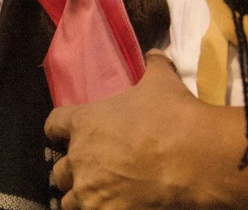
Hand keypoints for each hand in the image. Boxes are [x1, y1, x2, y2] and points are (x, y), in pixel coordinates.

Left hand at [45, 51, 229, 209]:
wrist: (194, 157)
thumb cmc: (172, 115)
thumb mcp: (161, 81)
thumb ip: (153, 65)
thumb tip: (155, 53)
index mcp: (84, 122)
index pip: (53, 124)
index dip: (59, 129)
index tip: (65, 133)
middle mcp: (79, 158)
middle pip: (60, 170)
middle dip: (73, 170)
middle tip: (91, 170)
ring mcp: (90, 190)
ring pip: (70, 200)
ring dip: (81, 196)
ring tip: (97, 195)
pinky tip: (112, 206)